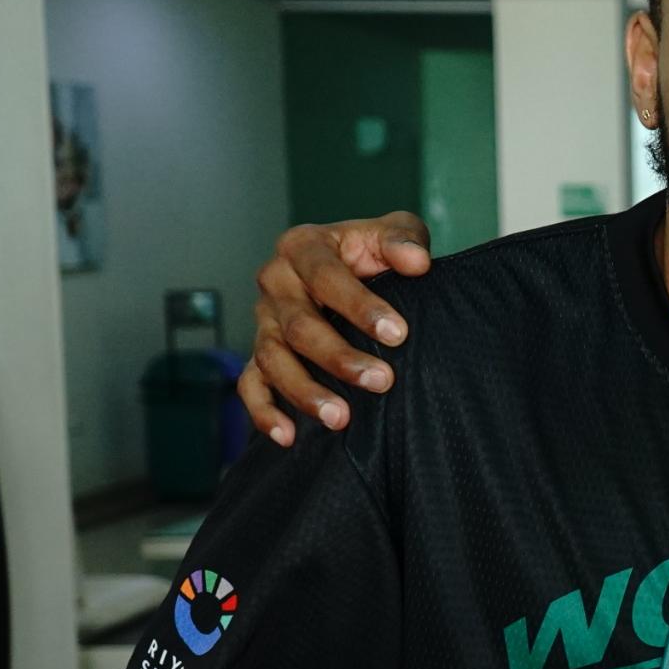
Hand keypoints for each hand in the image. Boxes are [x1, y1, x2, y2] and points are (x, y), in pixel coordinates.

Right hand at [241, 212, 433, 445]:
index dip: (361, 306)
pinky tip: (288, 435)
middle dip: (340, 357)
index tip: (398, 333)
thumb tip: (417, 261)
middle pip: (299, 325)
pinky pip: (250, 384)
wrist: (355, 271)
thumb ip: (404, 239)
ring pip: (273, 359)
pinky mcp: (259, 353)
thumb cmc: (373, 253)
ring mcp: (264, 320)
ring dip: (305, 391)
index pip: (326, 277)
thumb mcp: (393, 233)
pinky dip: (264, 411)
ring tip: (341, 418)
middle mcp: (275, 282)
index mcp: (302, 246)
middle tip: (382, 381)